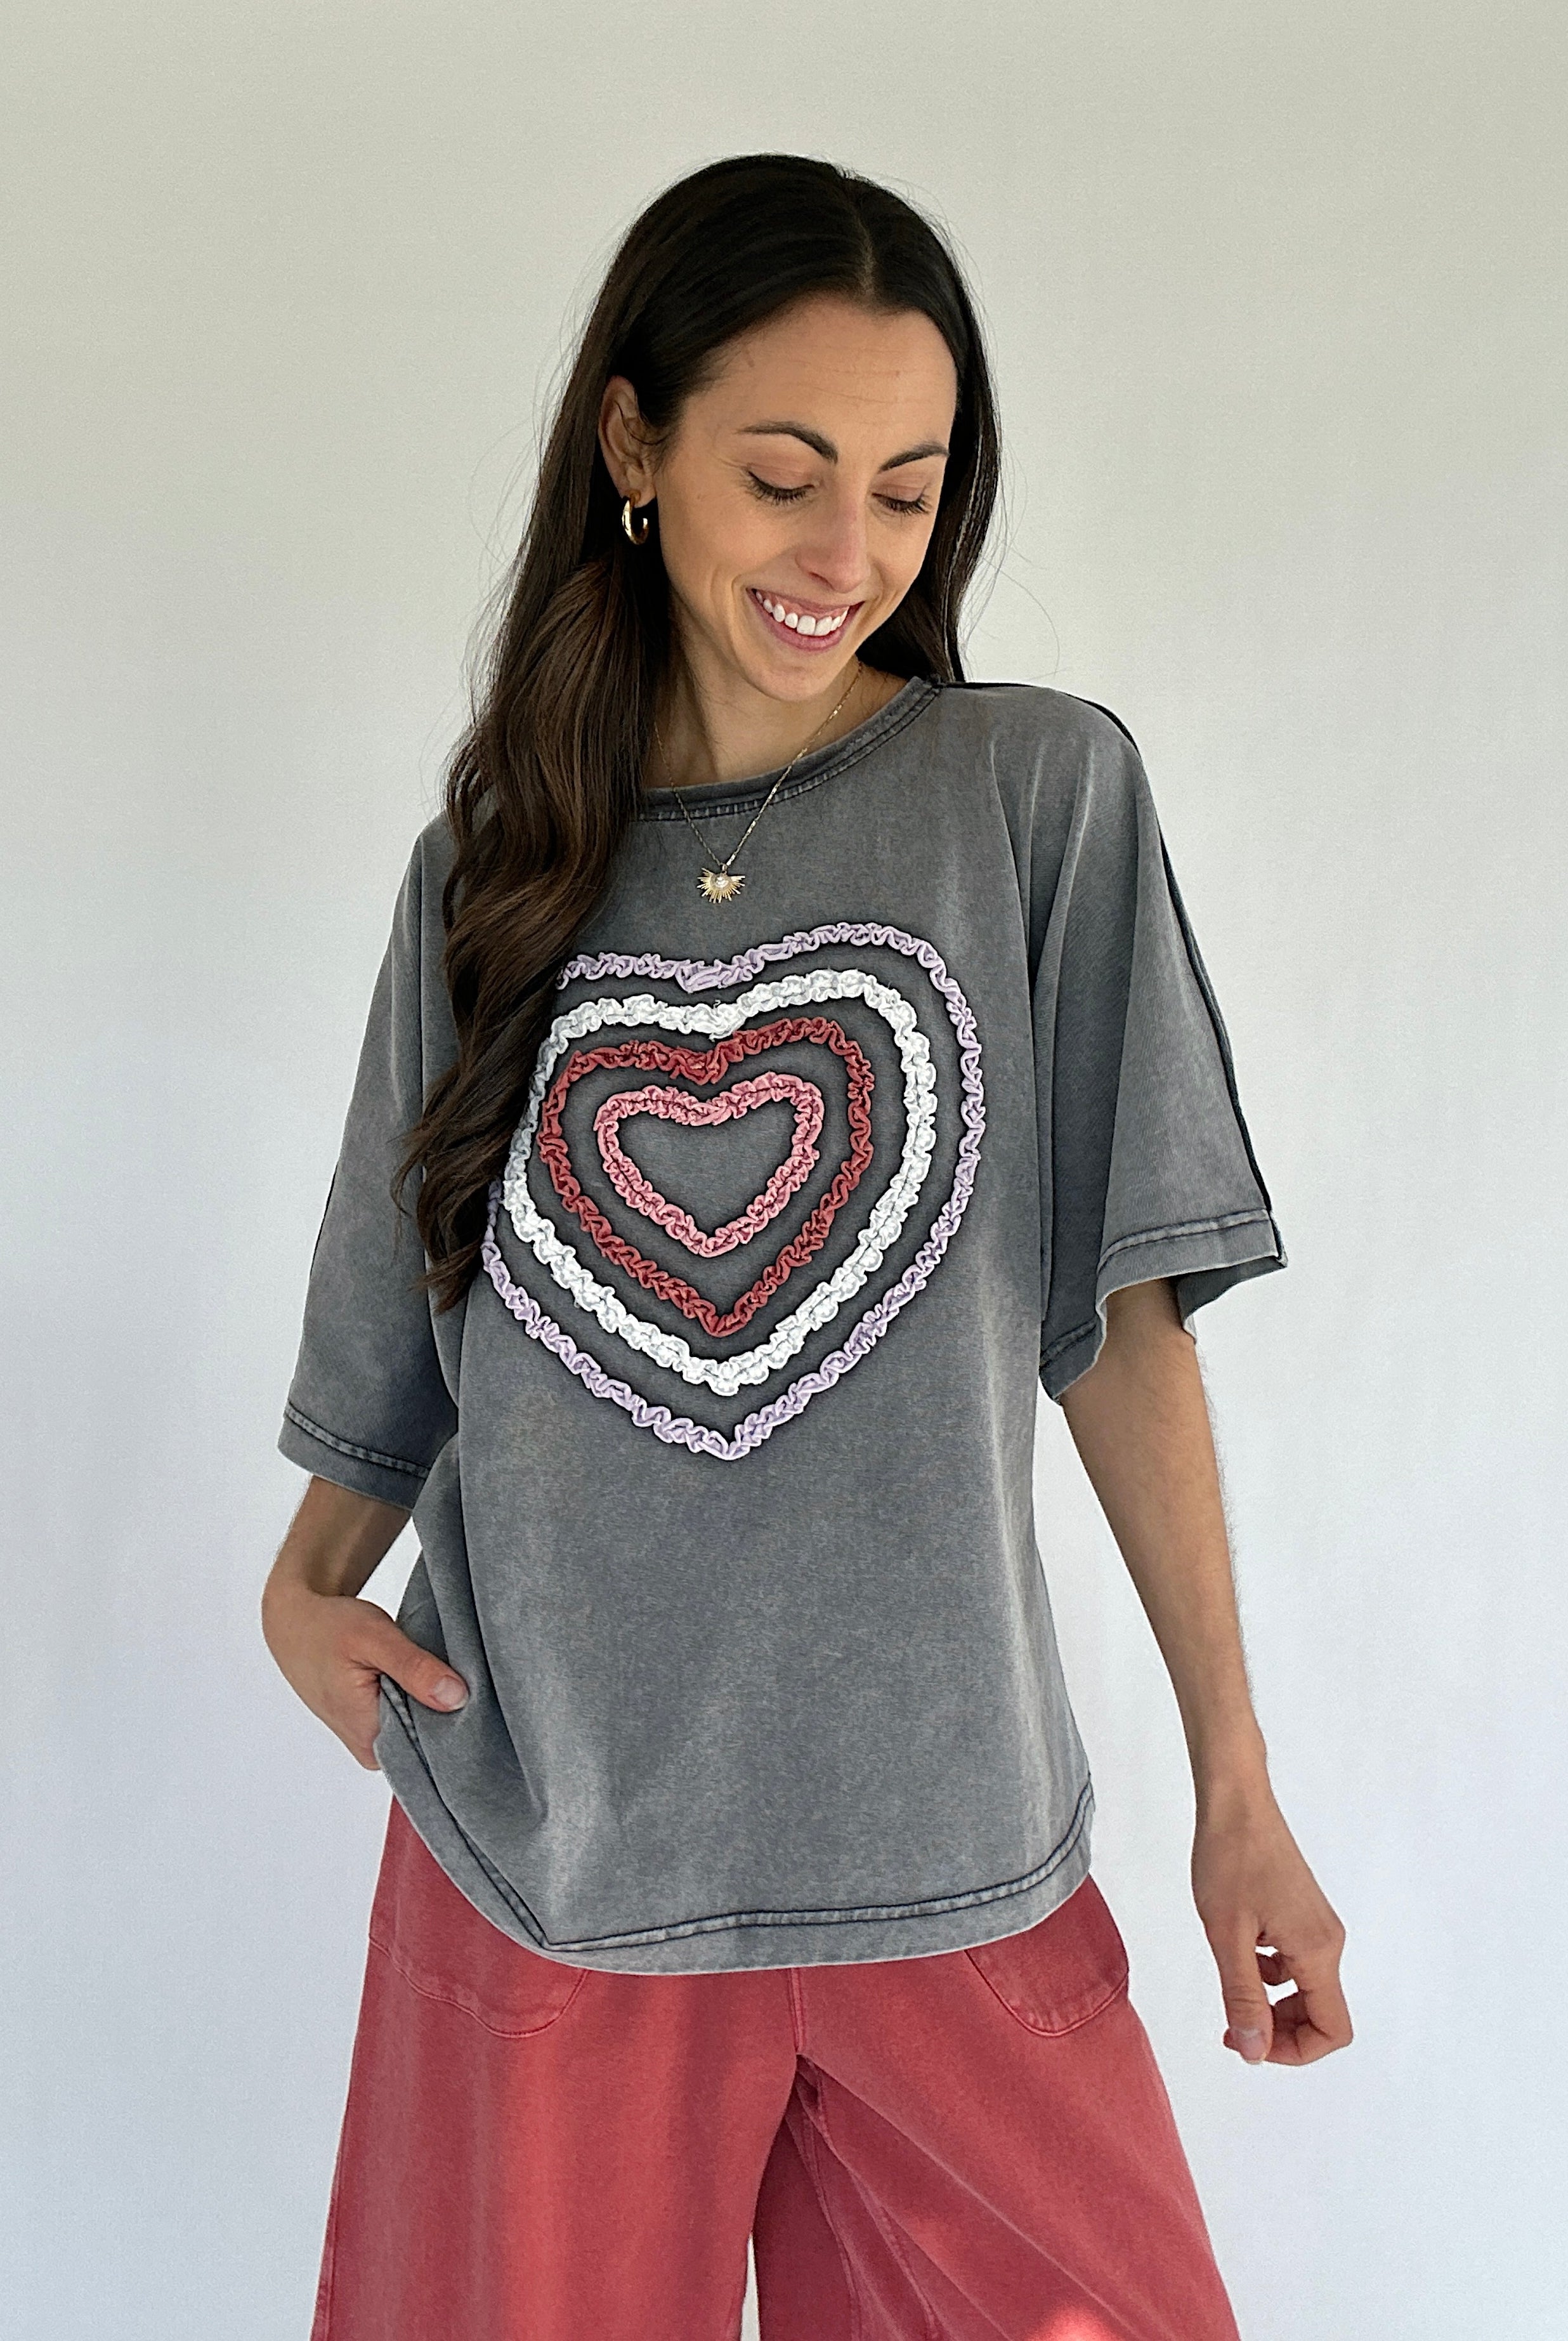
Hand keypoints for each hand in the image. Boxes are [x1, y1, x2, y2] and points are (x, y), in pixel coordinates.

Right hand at [262, 1575, 468, 1770]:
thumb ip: (414, 1668)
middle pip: (429, 1741)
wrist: (295, 1623)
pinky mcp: (373, 1726)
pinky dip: (419, 1698)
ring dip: (432, 1702)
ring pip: (420, 1728)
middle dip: (447, 1710)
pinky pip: (409, 1719)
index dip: (458, 1722)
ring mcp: (371, 1739)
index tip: (471, 1692)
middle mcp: (370, 1748)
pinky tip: (423, 1678)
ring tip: (434, 1671)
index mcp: (369, 1737)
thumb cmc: (328, 1627)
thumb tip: (456, 1698)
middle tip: (456, 1673)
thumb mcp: (375, 1638)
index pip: (432, 1749)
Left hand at [1191, 1785, 1351, 2066]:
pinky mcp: (1301, 1913)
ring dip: (1270, 2001)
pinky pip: (1294, 1962)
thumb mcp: (1227, 1936)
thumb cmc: (1230, 1859)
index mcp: (1317, 1950)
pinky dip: (1267, 1971)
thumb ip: (1243, 1997)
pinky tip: (1238, 1947)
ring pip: (1305, 1989)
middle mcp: (1327, 1941)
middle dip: (1278, 2030)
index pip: (1332, 2030)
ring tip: (1229, 1977)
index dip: (1292, 2051)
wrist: (1235, 1801)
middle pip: (1320, 2014)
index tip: (1246, 2039)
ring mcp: (1316, 1926)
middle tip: (1230, 2021)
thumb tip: (1254, 2051)